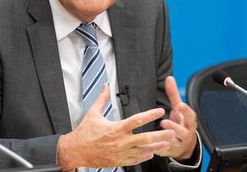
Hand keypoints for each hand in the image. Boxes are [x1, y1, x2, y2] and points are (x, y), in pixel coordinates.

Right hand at [57, 84, 175, 169]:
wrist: (75, 151)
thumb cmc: (84, 132)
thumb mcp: (93, 113)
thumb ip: (101, 99)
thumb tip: (105, 86)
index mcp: (115, 128)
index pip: (137, 120)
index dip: (150, 115)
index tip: (160, 110)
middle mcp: (120, 142)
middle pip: (144, 138)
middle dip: (160, 135)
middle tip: (171, 131)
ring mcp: (120, 153)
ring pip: (143, 151)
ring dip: (156, 147)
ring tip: (167, 143)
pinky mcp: (118, 161)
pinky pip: (135, 160)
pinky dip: (144, 156)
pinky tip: (151, 152)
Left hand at [156, 76, 197, 159]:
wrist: (185, 144)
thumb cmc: (181, 122)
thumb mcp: (178, 109)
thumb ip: (173, 94)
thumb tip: (169, 78)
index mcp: (189, 122)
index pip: (190, 116)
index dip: (186, 111)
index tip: (180, 105)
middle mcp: (186, 133)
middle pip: (184, 131)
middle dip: (175, 126)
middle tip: (165, 121)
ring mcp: (179, 143)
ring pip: (175, 142)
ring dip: (167, 137)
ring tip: (159, 132)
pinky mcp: (171, 151)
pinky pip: (166, 150)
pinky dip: (159, 148)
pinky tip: (152, 145)